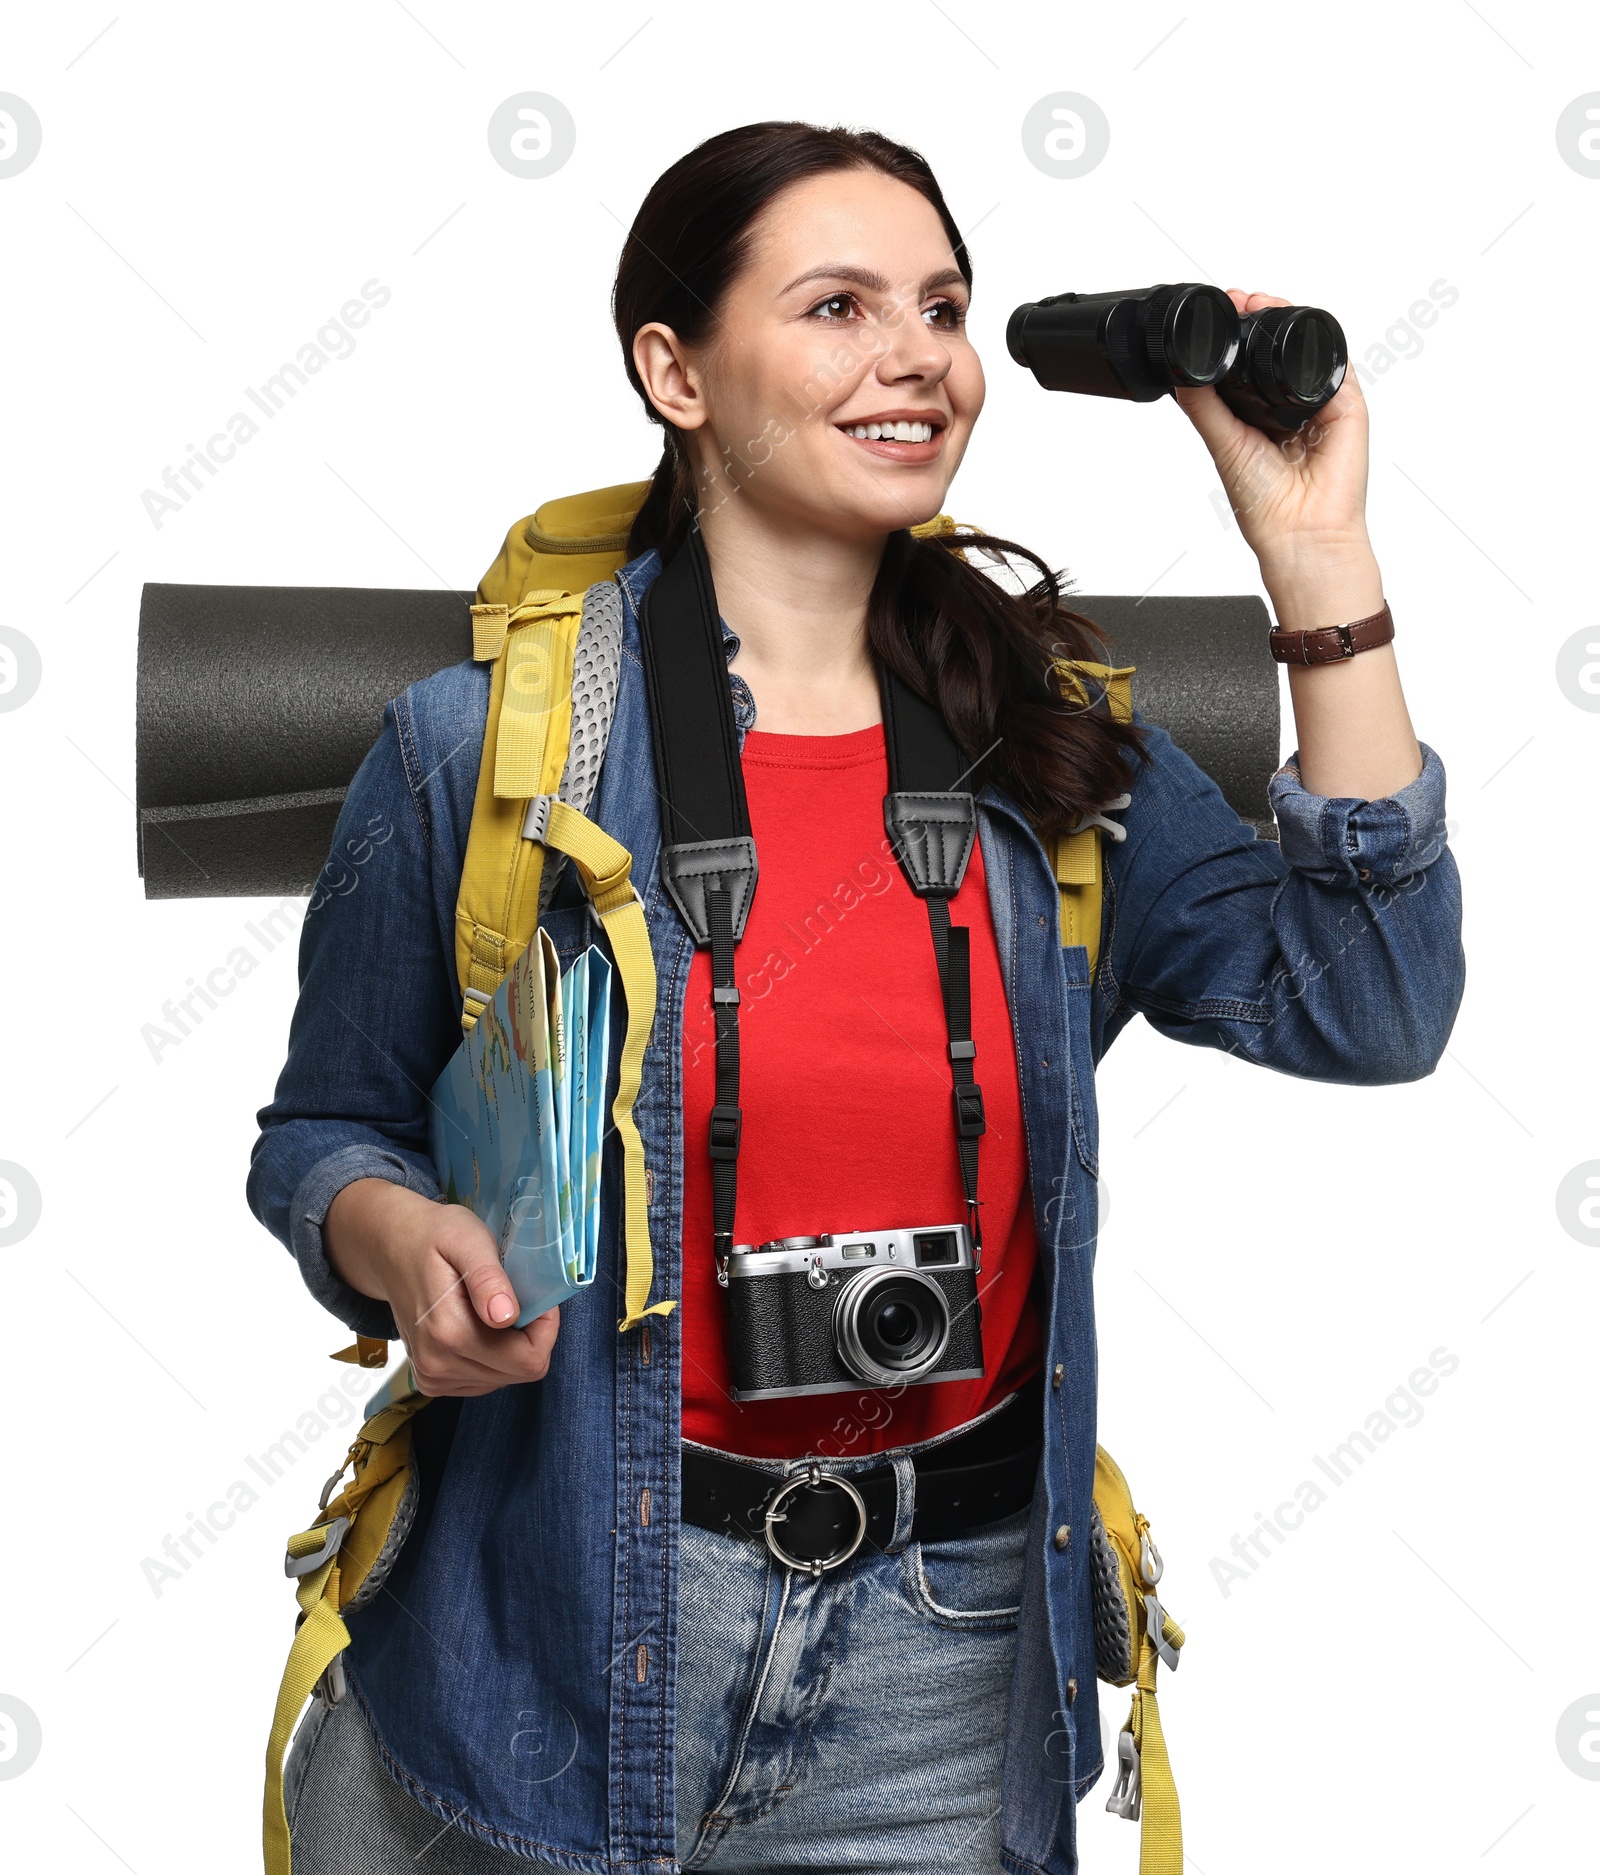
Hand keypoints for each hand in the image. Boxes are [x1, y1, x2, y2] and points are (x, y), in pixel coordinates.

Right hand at [324, 1178, 558, 1397]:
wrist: (391, 1247)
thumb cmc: (434, 1236)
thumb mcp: (467, 1239)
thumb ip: (487, 1278)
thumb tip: (506, 1318)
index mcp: (449, 1332)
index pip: (528, 1360)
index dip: (545, 1328)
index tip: (536, 1295)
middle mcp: (438, 1365)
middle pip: (519, 1371)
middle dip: (531, 1336)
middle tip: (514, 1296)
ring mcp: (432, 1378)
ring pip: (504, 1377)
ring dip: (512, 1346)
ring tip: (492, 1307)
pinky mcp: (432, 1381)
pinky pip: (484, 1381)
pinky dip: (493, 1356)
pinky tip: (480, 1325)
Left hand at [1172, 289, 1381, 627]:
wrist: (1300, 530)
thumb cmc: (1264, 503)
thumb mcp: (1223, 443)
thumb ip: (1205, 405)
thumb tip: (1181, 371)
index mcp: (1257, 417)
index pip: (1248, 365)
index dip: (1235, 336)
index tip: (1221, 311)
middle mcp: (1288, 407)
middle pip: (1277, 351)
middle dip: (1260, 318)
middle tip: (1241, 299)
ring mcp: (1319, 404)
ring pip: (1305, 350)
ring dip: (1287, 320)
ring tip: (1263, 303)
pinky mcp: (1347, 407)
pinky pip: (1337, 365)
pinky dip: (1320, 342)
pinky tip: (1297, 327)